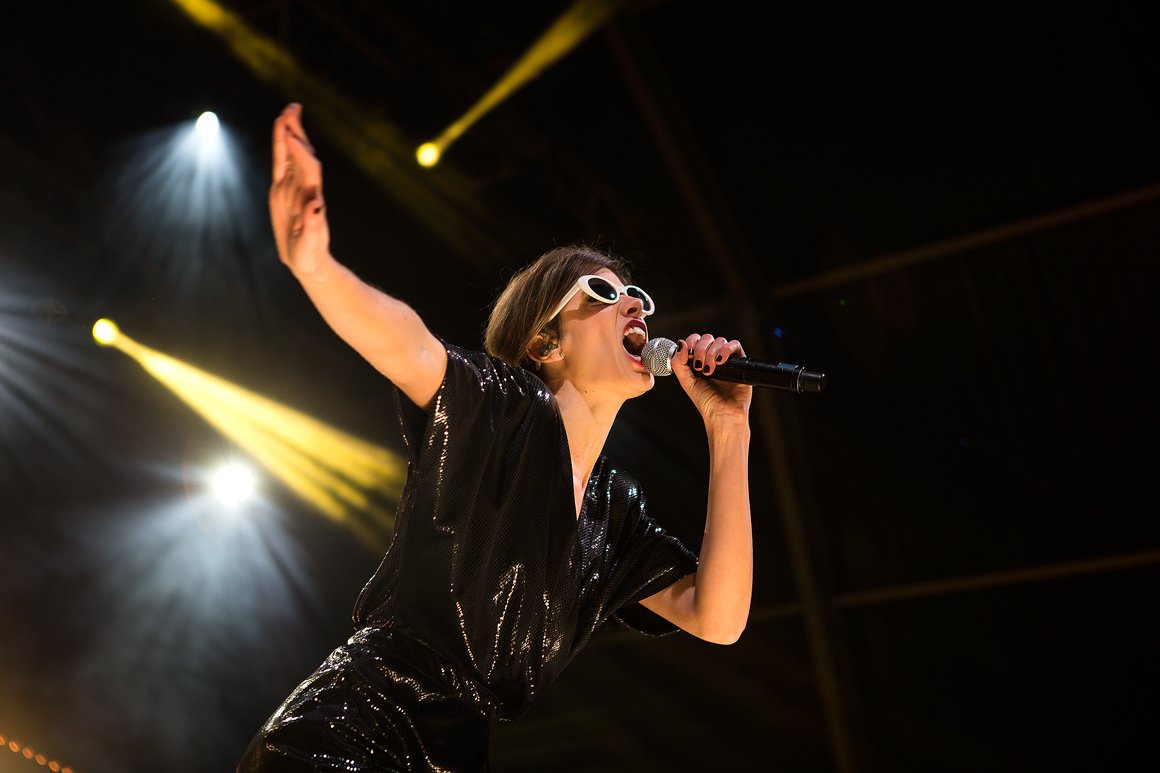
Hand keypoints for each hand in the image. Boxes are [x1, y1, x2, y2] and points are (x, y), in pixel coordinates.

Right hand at [270, 103, 329, 275]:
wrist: (309, 262)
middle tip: (293, 108)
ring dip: (290, 133)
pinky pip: (282, 164)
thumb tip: (316, 205)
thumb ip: (313, 225)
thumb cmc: (310, 256)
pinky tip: (282, 133)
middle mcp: (304, 189)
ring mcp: (294, 188)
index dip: (300, 152)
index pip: (307, 169)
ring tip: (288, 111)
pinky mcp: (284, 192)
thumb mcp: (310, 245)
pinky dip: (282, 148)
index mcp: (310, 198)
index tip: (292, 134)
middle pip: (302, 154)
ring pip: (292, 155)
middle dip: (297, 132)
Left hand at [670, 334, 752, 426]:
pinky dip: (726, 349)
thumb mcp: (686, 381)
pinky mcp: (739, 362)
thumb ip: (678, 363)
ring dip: (712, 352)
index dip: (692, 342)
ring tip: (710, 370)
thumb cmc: (705, 401)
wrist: (723, 413)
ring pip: (720, 340)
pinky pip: (735, 345)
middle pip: (707, 338)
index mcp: (699, 361)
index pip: (695, 340)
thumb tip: (681, 343)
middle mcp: (712, 358)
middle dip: (700, 349)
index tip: (688, 354)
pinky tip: (720, 361)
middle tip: (699, 366)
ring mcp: (726, 359)